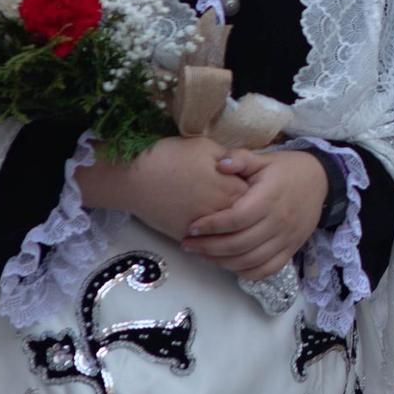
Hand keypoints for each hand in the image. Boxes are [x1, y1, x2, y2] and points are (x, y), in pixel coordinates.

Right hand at [77, 136, 248, 241]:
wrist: (134, 177)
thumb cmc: (170, 156)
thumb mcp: (206, 147)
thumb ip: (230, 160)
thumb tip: (242, 169)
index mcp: (231, 188)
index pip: (259, 198)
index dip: (259, 194)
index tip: (257, 188)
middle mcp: (222, 213)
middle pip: (248, 221)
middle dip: (249, 216)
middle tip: (249, 209)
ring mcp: (205, 230)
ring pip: (230, 237)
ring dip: (233, 233)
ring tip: (234, 225)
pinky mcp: (187, 239)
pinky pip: (209, 246)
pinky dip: (213, 242)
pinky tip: (214, 235)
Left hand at [182, 149, 329, 280]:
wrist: (320, 181)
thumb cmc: (286, 169)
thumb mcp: (263, 158)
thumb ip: (241, 159)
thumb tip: (219, 164)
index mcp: (269, 198)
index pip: (236, 218)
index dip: (212, 226)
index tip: (191, 228)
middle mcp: (278, 221)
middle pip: (239, 244)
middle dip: (209, 248)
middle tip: (188, 245)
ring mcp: (286, 238)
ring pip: (251, 261)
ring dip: (223, 262)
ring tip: (203, 255)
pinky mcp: (291, 249)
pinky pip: (267, 270)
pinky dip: (246, 272)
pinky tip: (229, 265)